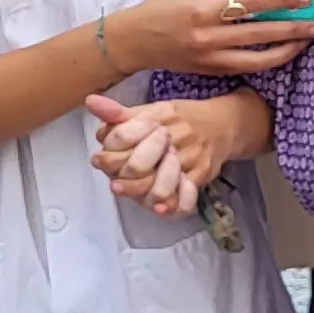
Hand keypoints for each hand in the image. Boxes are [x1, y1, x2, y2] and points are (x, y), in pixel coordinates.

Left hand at [84, 92, 239, 216]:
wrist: (224, 124)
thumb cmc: (181, 119)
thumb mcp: (152, 110)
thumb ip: (119, 113)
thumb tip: (89, 101)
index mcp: (158, 116)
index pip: (126, 134)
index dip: (110, 151)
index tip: (98, 160)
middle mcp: (174, 134)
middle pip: (140, 162)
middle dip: (124, 175)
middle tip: (114, 184)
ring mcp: (189, 155)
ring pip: (161, 181)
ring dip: (143, 192)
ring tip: (131, 197)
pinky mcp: (202, 172)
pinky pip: (186, 193)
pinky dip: (173, 204)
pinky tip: (160, 210)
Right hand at [114, 0, 313, 77]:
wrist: (136, 42)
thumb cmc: (163, 10)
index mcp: (204, 10)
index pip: (251, 4)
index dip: (280, 1)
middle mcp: (209, 37)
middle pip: (260, 34)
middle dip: (292, 30)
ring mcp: (211, 59)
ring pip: (258, 59)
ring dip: (286, 50)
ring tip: (305, 41)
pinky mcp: (212, 72)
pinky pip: (246, 67)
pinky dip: (267, 59)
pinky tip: (282, 51)